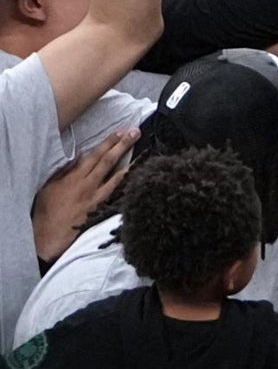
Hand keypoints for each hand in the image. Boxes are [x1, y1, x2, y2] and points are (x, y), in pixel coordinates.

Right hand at [33, 127, 139, 262]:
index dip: (108, 142)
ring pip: (116, 175)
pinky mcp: (101, 208)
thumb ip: (64, 170)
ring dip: (129, 160)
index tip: (119, 132)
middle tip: (135, 132)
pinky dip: (126, 182)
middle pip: (108, 161)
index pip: (94, 155)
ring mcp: (96, 197)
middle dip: (122, 144)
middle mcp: (87, 184)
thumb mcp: (48, 187)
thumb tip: (78, 155)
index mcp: (73, 177)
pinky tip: (136, 174)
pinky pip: (116, 192)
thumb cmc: (45, 212)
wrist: (48, 237)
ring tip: (140, 148)